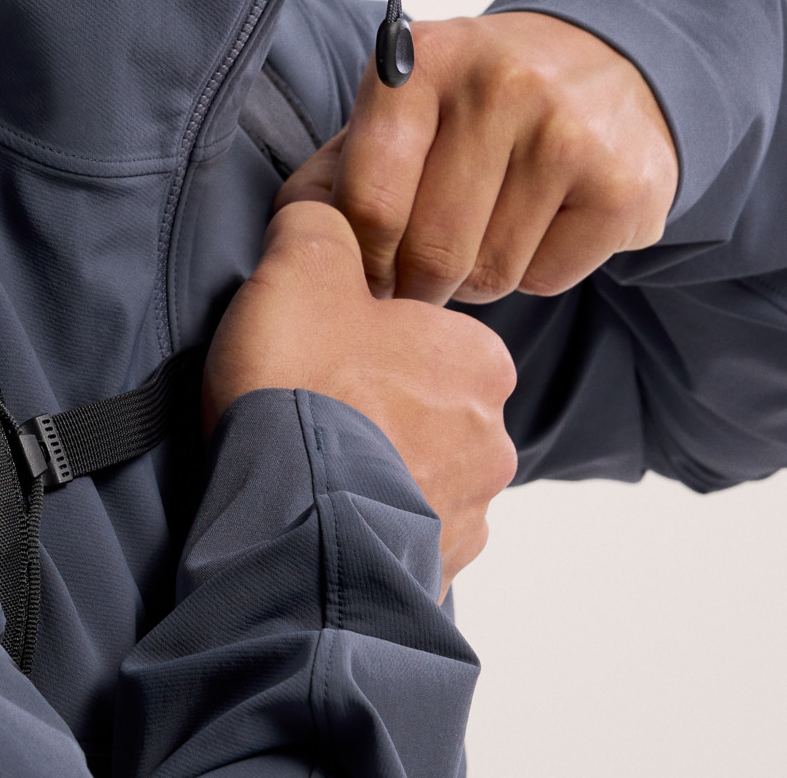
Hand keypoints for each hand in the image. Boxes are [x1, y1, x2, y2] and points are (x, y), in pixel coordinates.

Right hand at [205, 201, 516, 594]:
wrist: (293, 528)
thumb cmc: (307, 387)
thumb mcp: (301, 265)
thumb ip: (321, 223)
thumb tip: (326, 210)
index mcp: (480, 359)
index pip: (428, 332)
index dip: (366, 334)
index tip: (321, 346)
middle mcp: (493, 438)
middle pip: (427, 404)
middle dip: (377, 405)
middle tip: (309, 403)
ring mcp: (469, 515)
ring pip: (418, 473)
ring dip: (373, 469)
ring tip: (307, 466)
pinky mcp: (437, 576)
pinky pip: (400, 534)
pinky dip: (364, 522)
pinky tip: (319, 512)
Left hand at [277, 12, 678, 304]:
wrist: (613, 64)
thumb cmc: (482, 95)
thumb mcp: (411, 95)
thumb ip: (349, 159)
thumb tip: (302, 233)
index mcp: (424, 60)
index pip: (372, 197)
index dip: (360, 256)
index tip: (364, 271)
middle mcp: (499, 86)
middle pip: (430, 250)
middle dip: (415, 281)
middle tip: (419, 273)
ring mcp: (567, 135)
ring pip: (488, 274)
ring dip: (474, 278)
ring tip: (483, 232)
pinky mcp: (621, 188)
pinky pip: (547, 280)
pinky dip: (534, 273)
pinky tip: (541, 224)